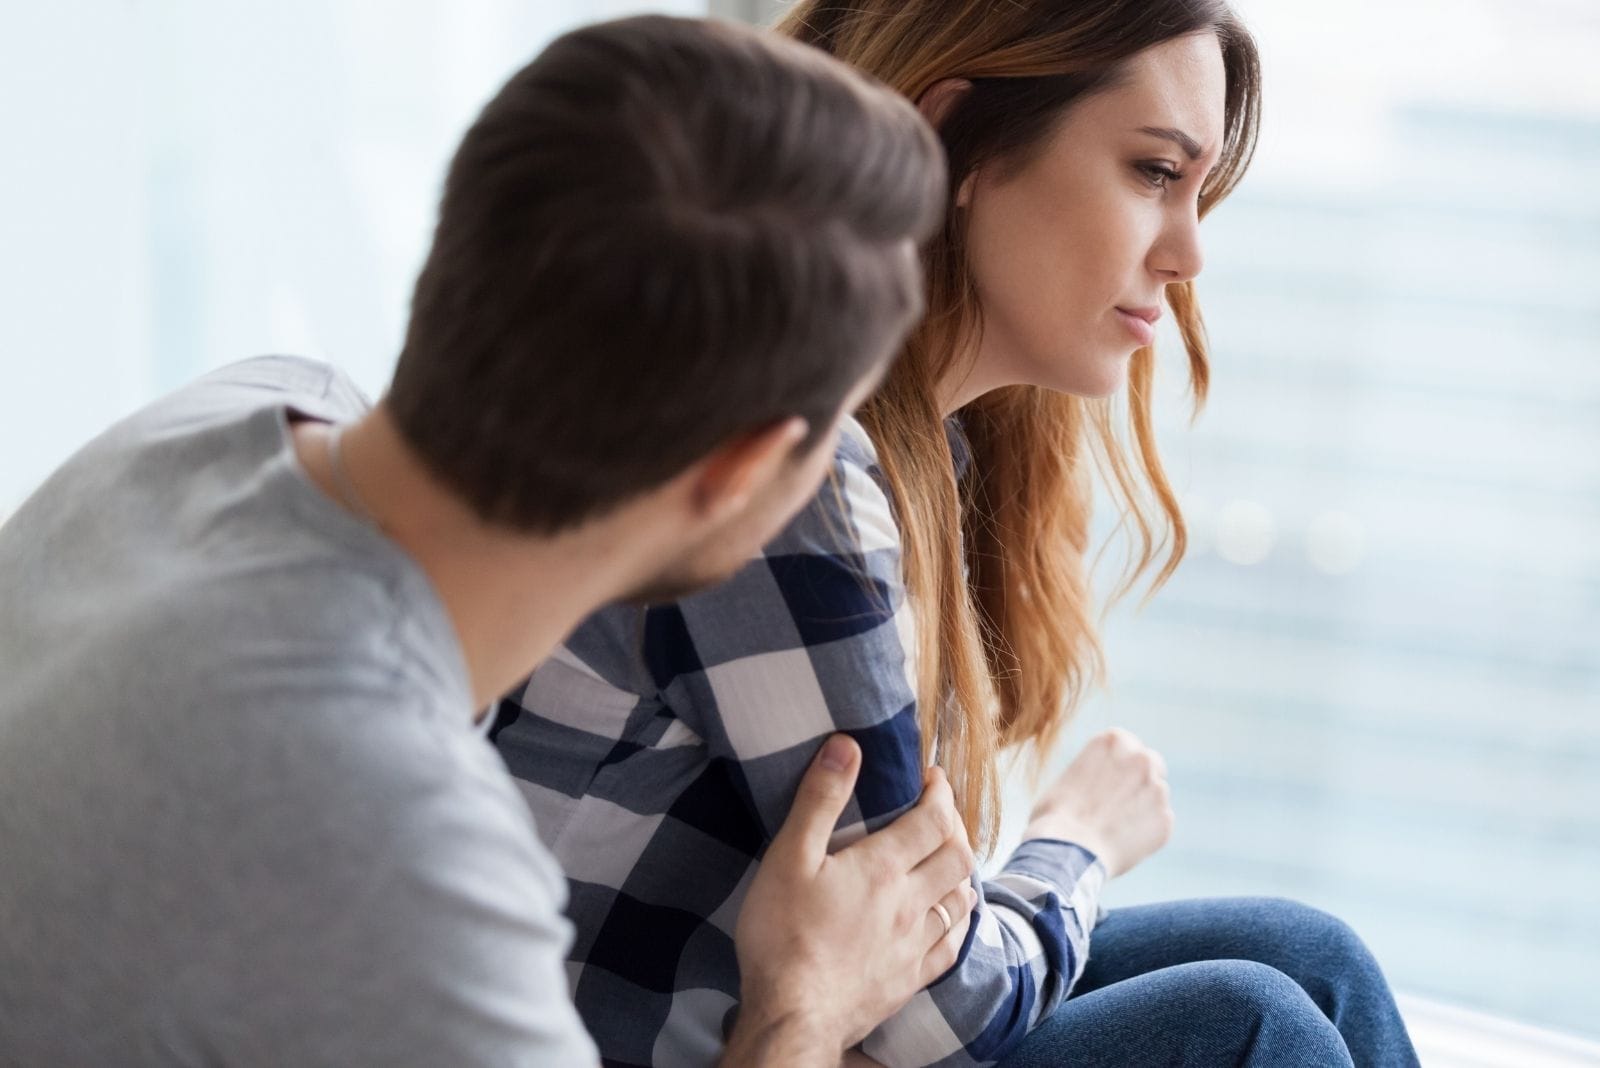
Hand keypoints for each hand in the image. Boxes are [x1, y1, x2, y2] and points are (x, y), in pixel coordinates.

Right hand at [723, 735, 976, 1065]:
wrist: (793, 1017)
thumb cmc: (782, 936)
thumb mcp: (789, 857)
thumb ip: (819, 800)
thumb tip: (847, 746)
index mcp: (882, 868)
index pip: (933, 818)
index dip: (939, 792)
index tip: (931, 777)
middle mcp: (910, 903)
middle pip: (956, 855)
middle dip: (953, 825)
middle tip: (937, 812)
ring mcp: (914, 945)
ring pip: (961, 899)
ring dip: (960, 871)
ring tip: (945, 858)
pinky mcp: (910, 980)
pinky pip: (952, 945)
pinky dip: (958, 921)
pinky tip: (948, 917)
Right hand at [1023, 727, 1172, 878]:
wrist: (1067, 851)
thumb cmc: (1056, 816)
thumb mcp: (1070, 778)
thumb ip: (1094, 772)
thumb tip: (1101, 784)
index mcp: (1113, 741)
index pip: (1127, 744)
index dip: (1119, 764)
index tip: (1110, 780)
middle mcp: (1140, 759)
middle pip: (1152, 763)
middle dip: (1141, 779)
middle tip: (1122, 802)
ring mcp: (1157, 790)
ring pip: (1157, 795)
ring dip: (1143, 807)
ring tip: (1114, 829)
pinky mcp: (1165, 820)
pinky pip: (1159, 823)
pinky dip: (1147, 833)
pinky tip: (1121, 843)